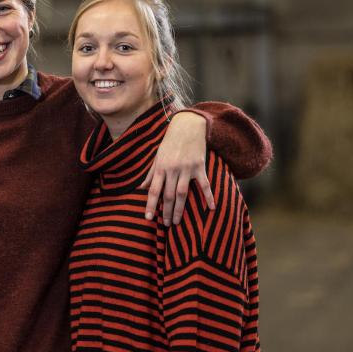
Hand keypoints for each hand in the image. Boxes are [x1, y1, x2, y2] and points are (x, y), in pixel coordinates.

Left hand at [139, 111, 215, 225]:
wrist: (187, 126)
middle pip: (168, 195)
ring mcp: (187, 169)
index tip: (148, 218)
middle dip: (167, 211)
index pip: (153, 190)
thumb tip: (141, 188)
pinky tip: (211, 208)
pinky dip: (208, 196)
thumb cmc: (170, 143)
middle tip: (167, 224)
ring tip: (177, 221)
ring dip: (180, 209)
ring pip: (183, 193)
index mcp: (160, 167)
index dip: (150, 205)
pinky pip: (204, 185)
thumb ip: (150, 174)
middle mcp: (172, 169)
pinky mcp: (199, 166)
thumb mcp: (157, 157)